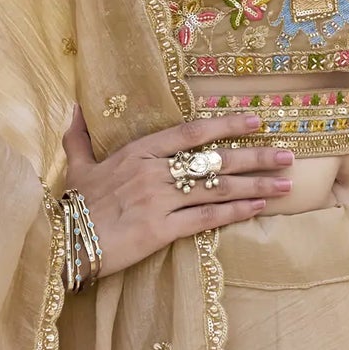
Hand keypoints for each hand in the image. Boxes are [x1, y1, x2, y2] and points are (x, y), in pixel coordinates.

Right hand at [60, 106, 293, 276]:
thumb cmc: (71, 205)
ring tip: (285, 185)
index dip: (226, 124)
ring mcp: (158, 201)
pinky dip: (235, 212)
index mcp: (137, 152)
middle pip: (214, 160)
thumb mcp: (75, 166)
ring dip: (256, 186)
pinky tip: (257, 209)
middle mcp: (153, 172)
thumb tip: (75, 106)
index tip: (256, 119)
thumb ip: (80, 137)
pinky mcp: (160, 230)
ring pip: (217, 188)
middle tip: (288, 155)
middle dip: (256, 157)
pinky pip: (205, 218)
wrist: (59, 243)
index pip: (190, 132)